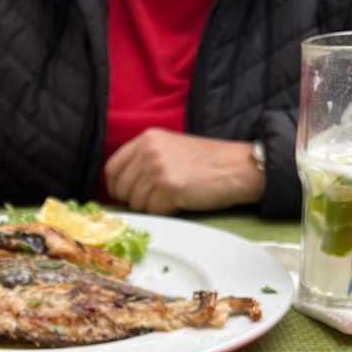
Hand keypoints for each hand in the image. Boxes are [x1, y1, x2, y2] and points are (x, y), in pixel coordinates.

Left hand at [104, 129, 265, 213]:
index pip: (112, 168)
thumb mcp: (169, 150)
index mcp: (146, 138)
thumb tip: (118, 188)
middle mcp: (149, 150)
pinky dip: (166, 212)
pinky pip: (153, 211)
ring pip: (136, 203)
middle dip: (135, 201)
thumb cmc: (206, 163)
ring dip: (152, 207)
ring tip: (174, 196)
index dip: (116, 188)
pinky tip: (182, 200)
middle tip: (158, 199)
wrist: (239, 167)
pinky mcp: (169, 186)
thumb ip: (143, 161)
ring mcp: (158, 167)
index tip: (127, 197)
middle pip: (121, 189)